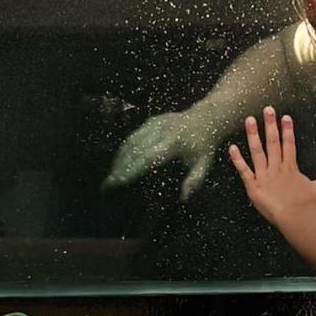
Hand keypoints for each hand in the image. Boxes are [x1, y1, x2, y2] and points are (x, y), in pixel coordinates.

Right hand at [103, 111, 219, 199]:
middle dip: (119, 167)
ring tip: (111, 175)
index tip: (117, 182)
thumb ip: (194, 180)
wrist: (207, 118)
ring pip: (131, 141)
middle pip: (135, 150)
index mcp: (174, 143)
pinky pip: (134, 135)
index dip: (131, 170)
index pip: (148, 158)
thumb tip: (183, 198)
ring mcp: (155, 123)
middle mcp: (162, 131)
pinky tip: (119, 160)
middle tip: (107, 184)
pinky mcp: (151, 120)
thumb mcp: (204, 163)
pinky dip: (124, 148)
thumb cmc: (204, 145)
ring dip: (119, 158)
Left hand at [229, 107, 315, 224]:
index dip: (287, 130)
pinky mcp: (254, 187)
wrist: (297, 218)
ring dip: (253, 135)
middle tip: (267, 109)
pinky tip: (232, 148)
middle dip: (270, 125)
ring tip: (250, 120)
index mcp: (291, 168)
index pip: (289, 144)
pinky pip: (244, 171)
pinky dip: (237, 160)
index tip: (285, 117)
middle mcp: (277, 168)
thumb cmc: (309, 206)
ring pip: (257, 152)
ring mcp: (264, 176)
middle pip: (273, 142)